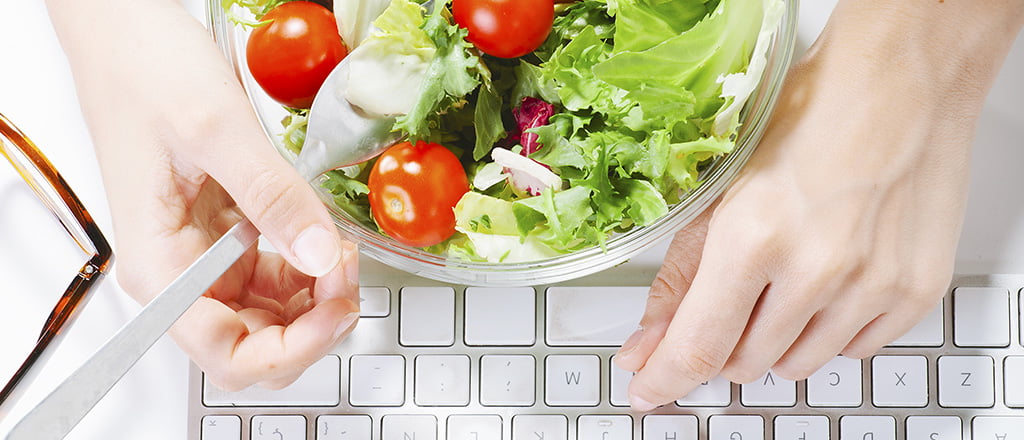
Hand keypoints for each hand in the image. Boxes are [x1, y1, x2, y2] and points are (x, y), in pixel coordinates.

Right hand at [46, 0, 359, 389]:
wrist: (126, 34)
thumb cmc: (143, 73)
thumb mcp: (216, 130)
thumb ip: (272, 196)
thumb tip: (320, 255)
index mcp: (161, 268)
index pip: (227, 356)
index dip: (292, 349)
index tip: (336, 308)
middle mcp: (181, 273)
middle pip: (256, 344)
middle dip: (313, 322)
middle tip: (348, 272)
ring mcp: (206, 256)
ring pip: (272, 314)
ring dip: (317, 295)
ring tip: (341, 248)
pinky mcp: (227, 234)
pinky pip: (276, 274)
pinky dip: (309, 265)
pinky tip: (325, 235)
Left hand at [614, 0, 1023, 409]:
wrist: (901, 82)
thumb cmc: (809, 117)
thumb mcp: (722, 191)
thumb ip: (680, 280)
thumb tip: (647, 345)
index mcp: (754, 237)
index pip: (697, 347)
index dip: (666, 378)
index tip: (650, 392)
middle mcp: (816, 270)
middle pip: (744, 363)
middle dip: (726, 336)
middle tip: (738, 287)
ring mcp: (871, 286)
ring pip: (797, 364)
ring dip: (777, 336)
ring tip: (789, 271)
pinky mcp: (913, 292)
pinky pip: (853, 350)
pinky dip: (831, 326)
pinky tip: (833, 275)